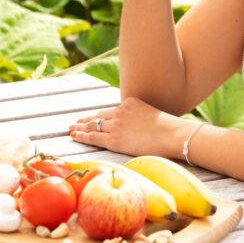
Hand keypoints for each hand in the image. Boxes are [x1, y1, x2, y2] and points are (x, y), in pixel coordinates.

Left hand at [69, 96, 194, 158]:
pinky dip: (83, 137)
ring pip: (93, 126)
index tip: (87, 117)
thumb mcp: (151, 116)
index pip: (109, 111)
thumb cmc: (168, 129)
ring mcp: (116, 125)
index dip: (96, 115)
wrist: (172, 134)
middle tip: (75, 123)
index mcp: (130, 103)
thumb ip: (139, 118)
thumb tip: (136, 129)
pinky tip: (75, 137)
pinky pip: (94, 137)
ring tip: (71, 131)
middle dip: (85, 121)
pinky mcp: (115, 139)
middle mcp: (120, 111)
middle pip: (98, 116)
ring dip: (80, 128)